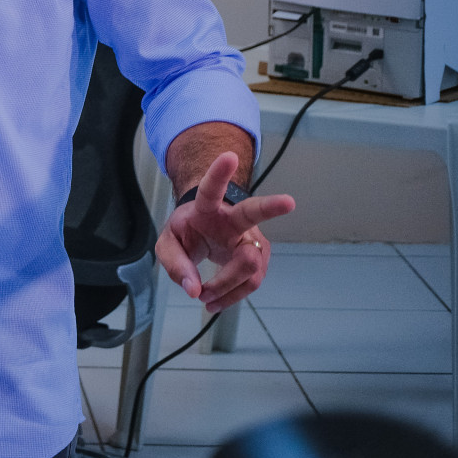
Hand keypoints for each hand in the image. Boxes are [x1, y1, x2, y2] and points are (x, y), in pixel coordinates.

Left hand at [154, 151, 295, 314]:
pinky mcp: (259, 258)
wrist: (203, 232)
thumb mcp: (168, 245)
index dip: (219, 174)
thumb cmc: (187, 232)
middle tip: (289, 202)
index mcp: (207, 208)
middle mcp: (234, 219)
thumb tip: (194, 289)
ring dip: (226, 287)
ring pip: (249, 266)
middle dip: (271, 206)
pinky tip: (215, 301)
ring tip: (204, 297)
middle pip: (254, 213)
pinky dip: (231, 296)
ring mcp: (251, 238)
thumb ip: (175, 265)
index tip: (229, 156)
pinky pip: (250, 283)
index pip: (211, 189)